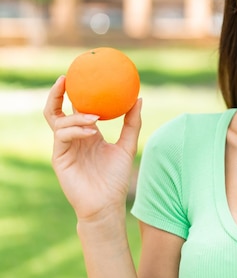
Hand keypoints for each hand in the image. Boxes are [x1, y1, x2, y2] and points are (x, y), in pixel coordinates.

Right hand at [43, 76, 141, 220]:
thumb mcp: (128, 146)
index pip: (77, 107)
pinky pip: (63, 137)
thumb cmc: (116, 178)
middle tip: (66, 78)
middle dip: (57, 93)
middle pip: (56, 110)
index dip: (76, 90)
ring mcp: (64, 147)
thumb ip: (132, 123)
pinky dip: (77, 130)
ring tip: (95, 117)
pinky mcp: (59, 158)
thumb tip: (139, 98)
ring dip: (76, 116)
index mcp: (87, 133)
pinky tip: (92, 131)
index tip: (83, 72)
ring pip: (59, 122)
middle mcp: (72, 137)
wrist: (107, 204)